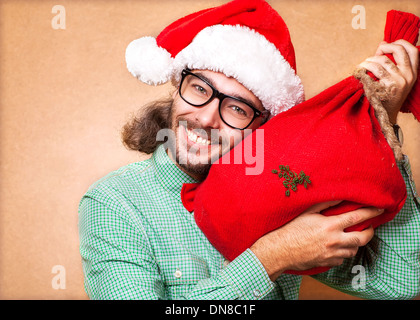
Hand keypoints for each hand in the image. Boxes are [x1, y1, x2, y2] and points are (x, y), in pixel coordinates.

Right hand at [250, 201, 383, 280]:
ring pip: (353, 250)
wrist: (280, 250)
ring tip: (351, 237)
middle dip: (370, 232)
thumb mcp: (307, 212)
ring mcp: (332, 253)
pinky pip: (342, 259)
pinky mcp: (328, 263)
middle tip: (370, 227)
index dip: (371, 212)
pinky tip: (336, 247)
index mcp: (330, 225)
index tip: (379, 208)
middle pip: (362, 238)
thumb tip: (339, 196)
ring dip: (355, 243)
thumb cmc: (291, 229)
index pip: (357, 217)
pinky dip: (342, 252)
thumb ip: (325, 204)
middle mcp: (334, 240)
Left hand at [358, 40, 418, 123]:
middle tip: (374, 53)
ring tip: (363, 65)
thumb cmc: (388, 96)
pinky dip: (364, 69)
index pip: (414, 50)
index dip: (401, 43)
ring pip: (382, 61)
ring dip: (369, 60)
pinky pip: (373, 71)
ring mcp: (397, 81)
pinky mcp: (386, 87)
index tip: (388, 44)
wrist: (386, 116)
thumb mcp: (398, 79)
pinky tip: (359, 72)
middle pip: (399, 50)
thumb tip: (383, 43)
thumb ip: (392, 62)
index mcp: (413, 73)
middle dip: (384, 48)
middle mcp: (408, 75)